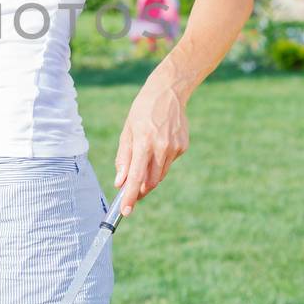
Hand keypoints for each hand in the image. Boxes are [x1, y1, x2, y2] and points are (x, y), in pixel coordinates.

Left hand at [114, 77, 189, 210]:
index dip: (130, 196)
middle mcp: (161, 147)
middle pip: (150, 181)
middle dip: (140, 190)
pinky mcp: (183, 147)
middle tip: (132, 193)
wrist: (168, 92)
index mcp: (143, 143)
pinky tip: (159, 144)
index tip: (126, 211)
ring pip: (160, 174)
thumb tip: (120, 182)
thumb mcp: (127, 131)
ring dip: (150, 177)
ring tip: (144, 160)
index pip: (136, 177)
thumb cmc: (142, 111)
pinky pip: (168, 163)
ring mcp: (174, 148)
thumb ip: (123, 158)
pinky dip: (160, 161)